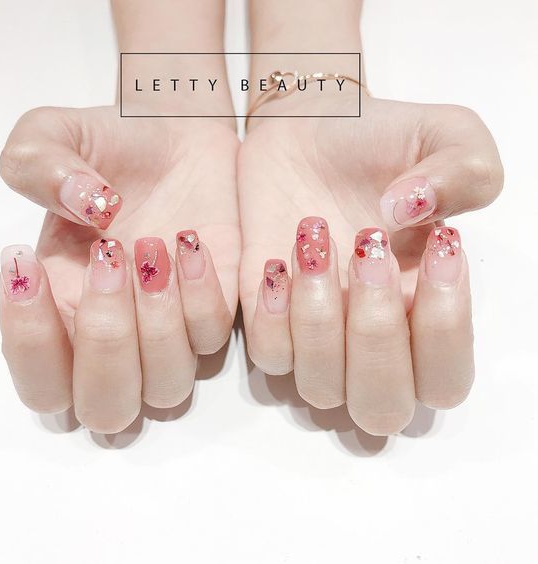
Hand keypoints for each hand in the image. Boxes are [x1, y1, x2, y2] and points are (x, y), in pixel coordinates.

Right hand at [0, 104, 238, 432]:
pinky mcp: (217, 309)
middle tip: (106, 262)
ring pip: (166, 387)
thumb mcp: (52, 136)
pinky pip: (211, 338)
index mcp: (59, 309)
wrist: (179, 132)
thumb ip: (38, 166)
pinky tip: (189, 240)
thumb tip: (86, 210)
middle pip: (107, 409)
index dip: (29, 341)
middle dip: (105, 346)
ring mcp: (171, 329)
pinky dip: (199, 296)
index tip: (31, 261)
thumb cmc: (111, 142)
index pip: (40, 379)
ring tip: (151, 243)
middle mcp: (116, 335)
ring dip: (157, 323)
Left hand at [239, 89, 502, 434]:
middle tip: (367, 250)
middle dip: (376, 337)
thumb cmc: (380, 138)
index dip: (445, 329)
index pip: (445, 378)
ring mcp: (315, 333)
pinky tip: (278, 258)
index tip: (437, 243)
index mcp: (425, 309)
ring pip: (319, 387)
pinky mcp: (266, 315)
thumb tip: (410, 214)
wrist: (308, 128)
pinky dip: (273, 317)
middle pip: (381, 408)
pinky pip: (268, 355)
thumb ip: (465, 172)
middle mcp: (370, 336)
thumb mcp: (449, 135)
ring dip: (319, 318)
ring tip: (315, 236)